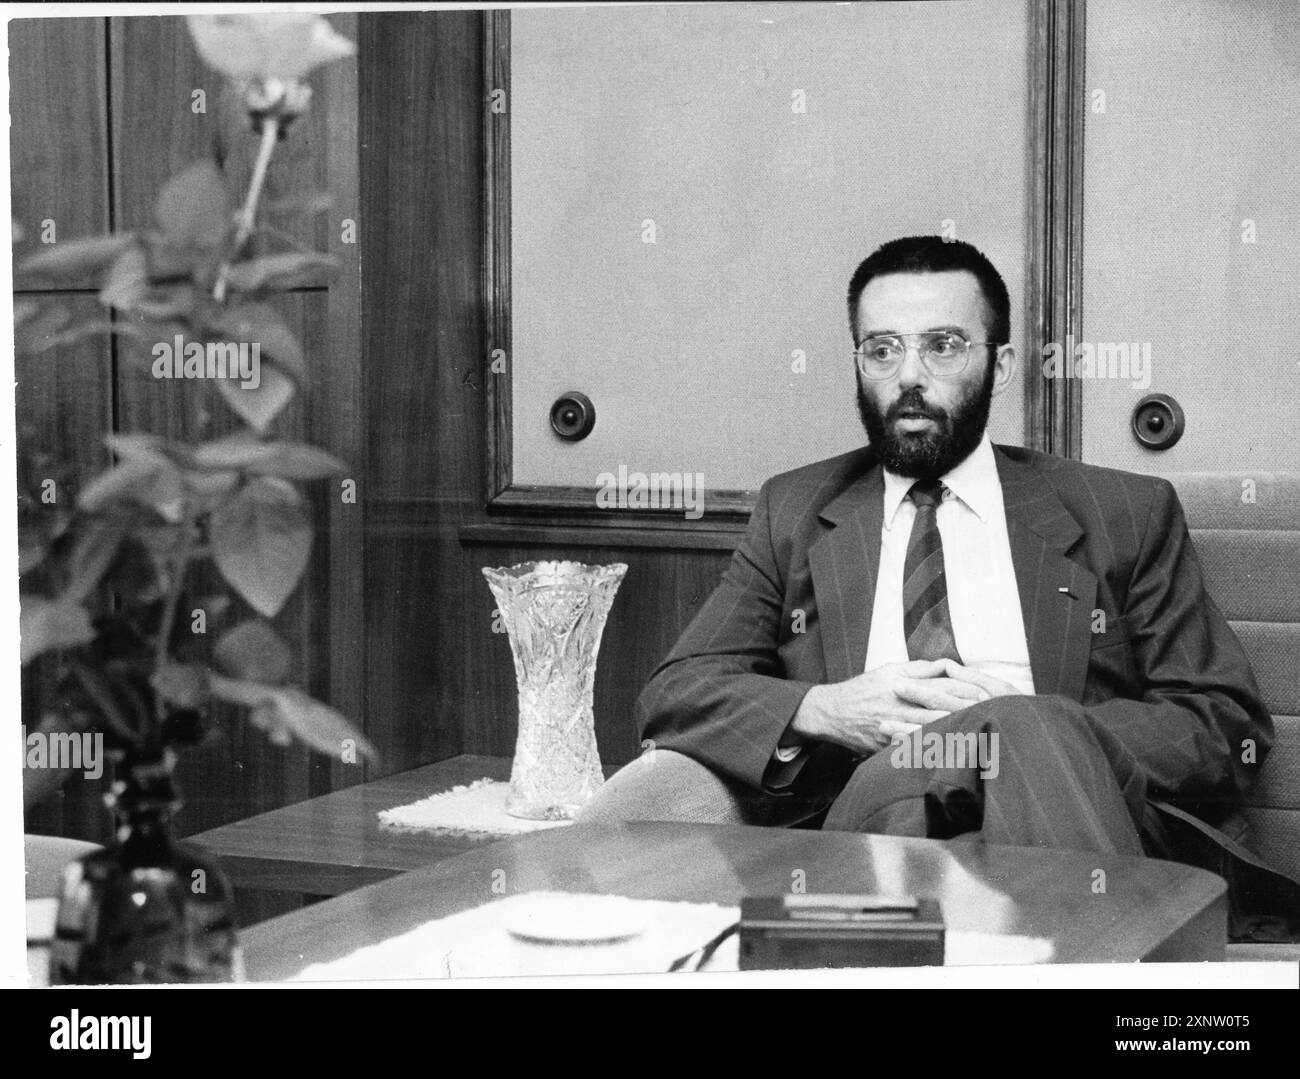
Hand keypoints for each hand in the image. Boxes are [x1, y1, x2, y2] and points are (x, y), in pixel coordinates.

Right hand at [789, 660, 1013, 756]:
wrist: (832, 713)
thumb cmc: (863, 689)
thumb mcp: (889, 670)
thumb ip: (920, 668)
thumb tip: (947, 665)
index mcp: (906, 686)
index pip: (946, 687)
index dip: (970, 690)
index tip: (992, 692)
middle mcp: (903, 707)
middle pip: (945, 710)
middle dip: (972, 712)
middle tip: (997, 713)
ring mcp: (897, 729)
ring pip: (934, 731)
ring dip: (959, 731)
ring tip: (983, 733)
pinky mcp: (890, 746)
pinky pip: (917, 749)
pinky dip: (937, 750)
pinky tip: (954, 752)